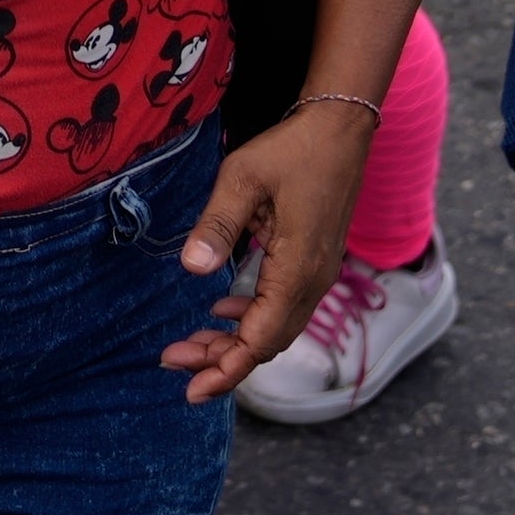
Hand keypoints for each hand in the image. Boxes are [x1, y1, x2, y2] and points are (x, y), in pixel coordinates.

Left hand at [160, 104, 375, 399]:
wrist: (340, 127)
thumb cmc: (293, 149)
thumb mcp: (243, 178)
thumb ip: (217, 224)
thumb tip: (192, 269)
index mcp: (298, 269)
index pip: (261, 338)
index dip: (226, 368)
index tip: (191, 388)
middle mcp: (313, 280)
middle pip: (267, 342)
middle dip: (221, 360)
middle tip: (174, 362)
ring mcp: (317, 272)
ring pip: (274, 327)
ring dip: (234, 340)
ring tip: (190, 345)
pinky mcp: (313, 261)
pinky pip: (282, 305)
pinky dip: (250, 317)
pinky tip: (222, 310)